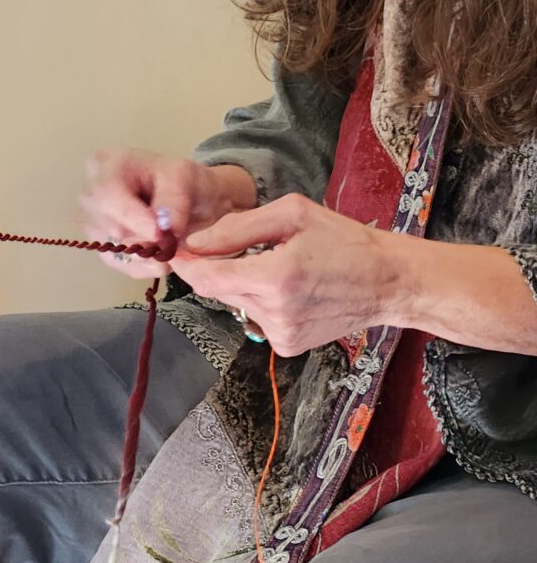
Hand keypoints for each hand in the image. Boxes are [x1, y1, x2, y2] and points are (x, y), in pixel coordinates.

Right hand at [80, 150, 246, 278]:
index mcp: (107, 165)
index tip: (159, 235)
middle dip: (143, 238)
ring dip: (145, 255)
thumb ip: (174, 202)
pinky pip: (117, 264)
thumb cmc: (181, 181)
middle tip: (171, 242)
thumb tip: (163, 232)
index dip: (132, 217)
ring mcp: (93, 221)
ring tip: (170, 247)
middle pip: (108, 225)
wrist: (187, 199)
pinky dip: (142, 266)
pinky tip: (160, 259)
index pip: (108, 194)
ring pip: (112, 248)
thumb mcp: (185, 179)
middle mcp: (91, 194)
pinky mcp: (101, 245)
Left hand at [172, 194, 403, 355]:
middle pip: (218, 290)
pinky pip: (256, 319)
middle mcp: (274, 312)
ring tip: (276, 267)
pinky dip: (261, 302)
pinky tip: (290, 291)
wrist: (388, 282)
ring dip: (242, 284)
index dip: (187, 264)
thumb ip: (238, 228)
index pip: (208, 278)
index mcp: (276, 277)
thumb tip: (196, 241)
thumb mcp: (293, 215)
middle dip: (216, 268)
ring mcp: (280, 334)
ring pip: (237, 304)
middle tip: (231, 247)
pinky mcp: (287, 346)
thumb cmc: (345, 240)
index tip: (174, 251)